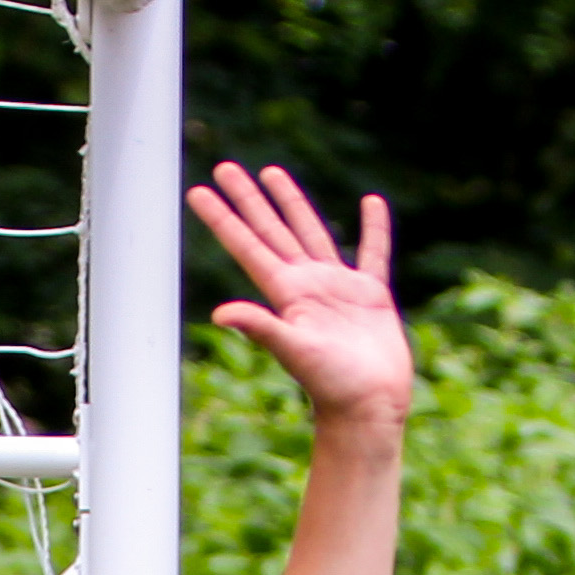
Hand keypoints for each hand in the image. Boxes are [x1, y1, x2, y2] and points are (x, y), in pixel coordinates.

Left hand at [189, 166, 411, 431]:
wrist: (370, 407)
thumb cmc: (333, 385)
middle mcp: (307, 285)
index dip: (223, 218)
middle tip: (226, 167)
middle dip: (248, 199)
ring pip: (311, 232)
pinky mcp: (371, 295)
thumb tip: (220, 312)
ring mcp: (338, 288)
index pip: (247, 245)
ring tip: (273, 173)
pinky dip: (374, 229)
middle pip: (271, 230)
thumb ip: (260, 327)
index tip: (200, 190)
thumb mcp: (294, 350)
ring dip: (291, 203)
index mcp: (286, 293)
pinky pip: (373, 252)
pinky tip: (371, 203)